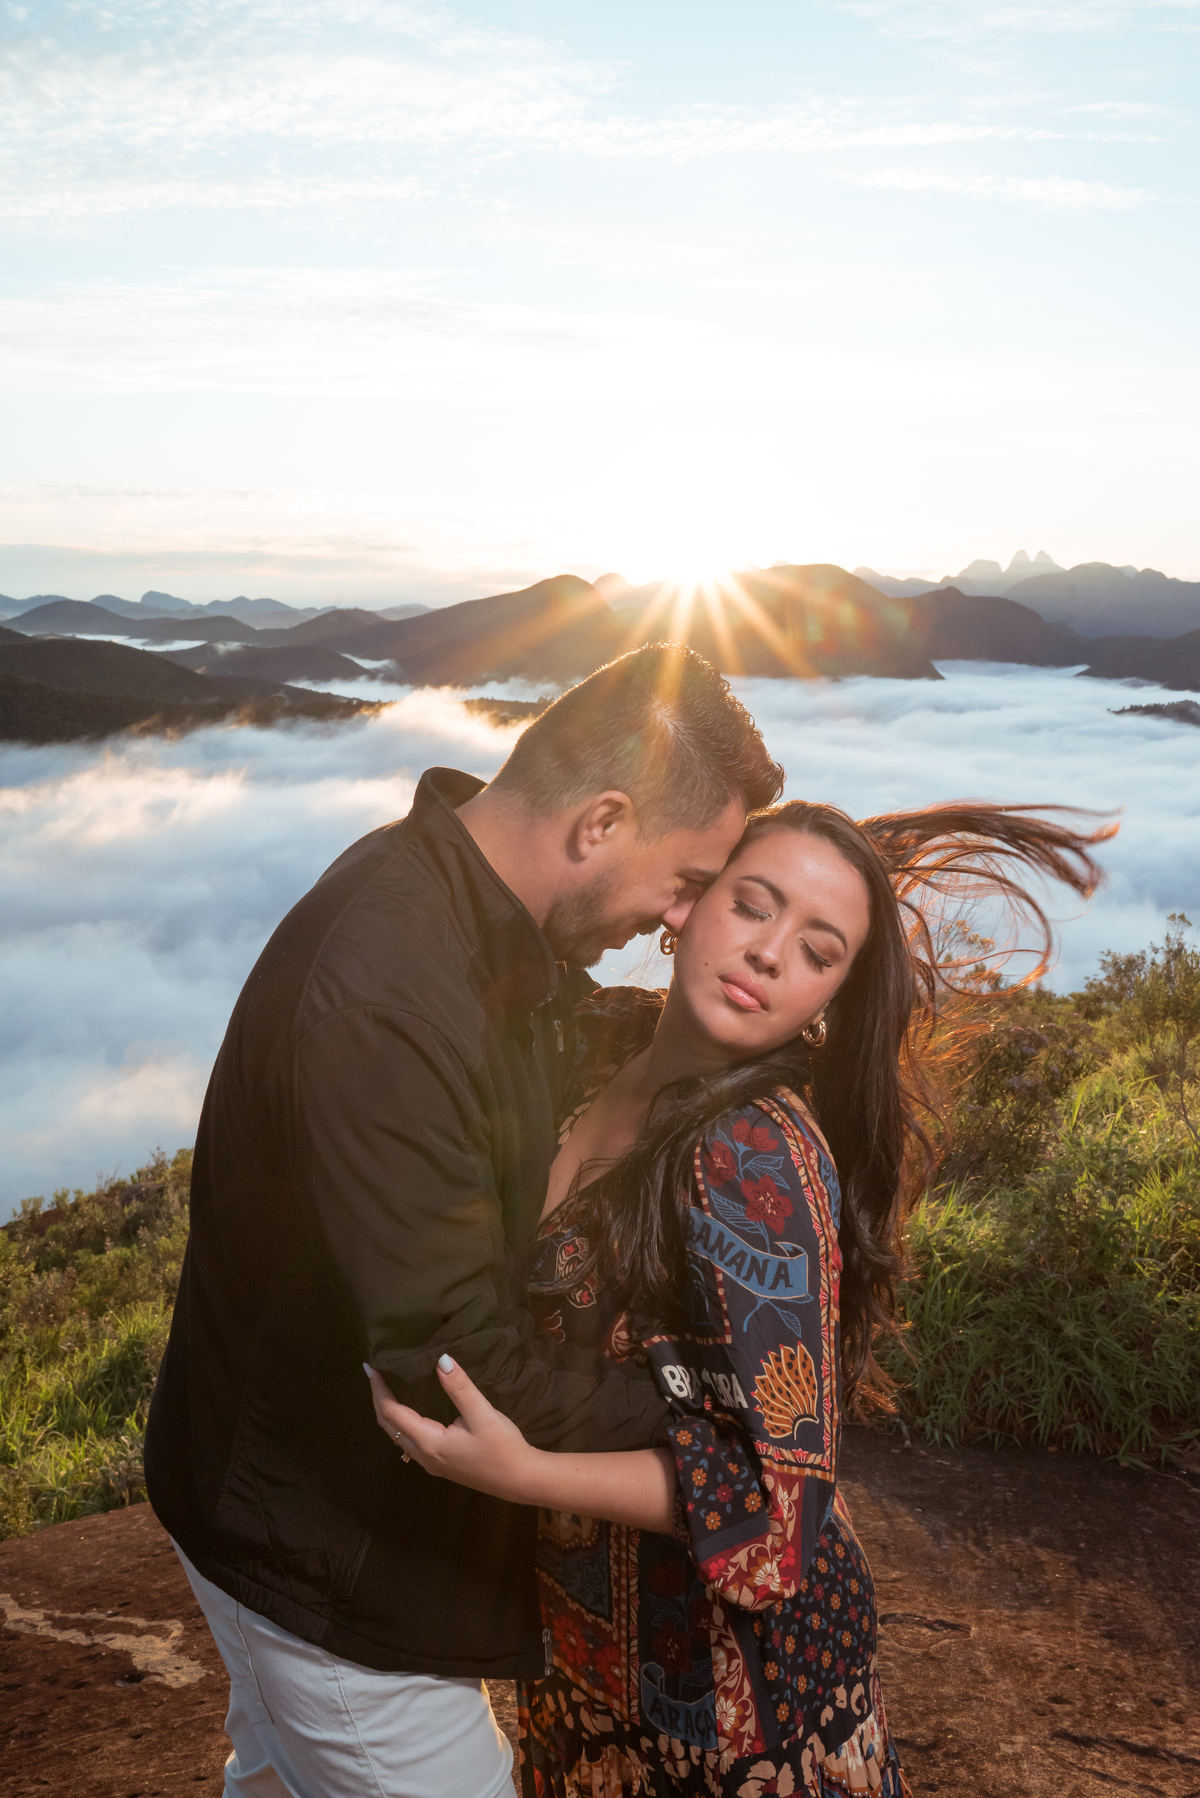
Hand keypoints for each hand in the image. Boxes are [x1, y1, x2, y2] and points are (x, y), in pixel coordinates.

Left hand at [364, 1355, 538, 1502]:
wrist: (519, 1480)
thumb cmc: (502, 1448)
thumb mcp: (482, 1414)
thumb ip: (460, 1388)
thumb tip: (441, 1360)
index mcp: (428, 1442)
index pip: (392, 1414)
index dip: (380, 1390)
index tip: (372, 1368)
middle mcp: (423, 1455)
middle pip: (389, 1427)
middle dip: (379, 1400)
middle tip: (374, 1374)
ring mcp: (431, 1462)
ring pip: (398, 1436)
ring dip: (389, 1413)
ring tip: (387, 1388)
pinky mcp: (441, 1464)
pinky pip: (410, 1441)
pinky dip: (402, 1422)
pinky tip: (410, 1411)